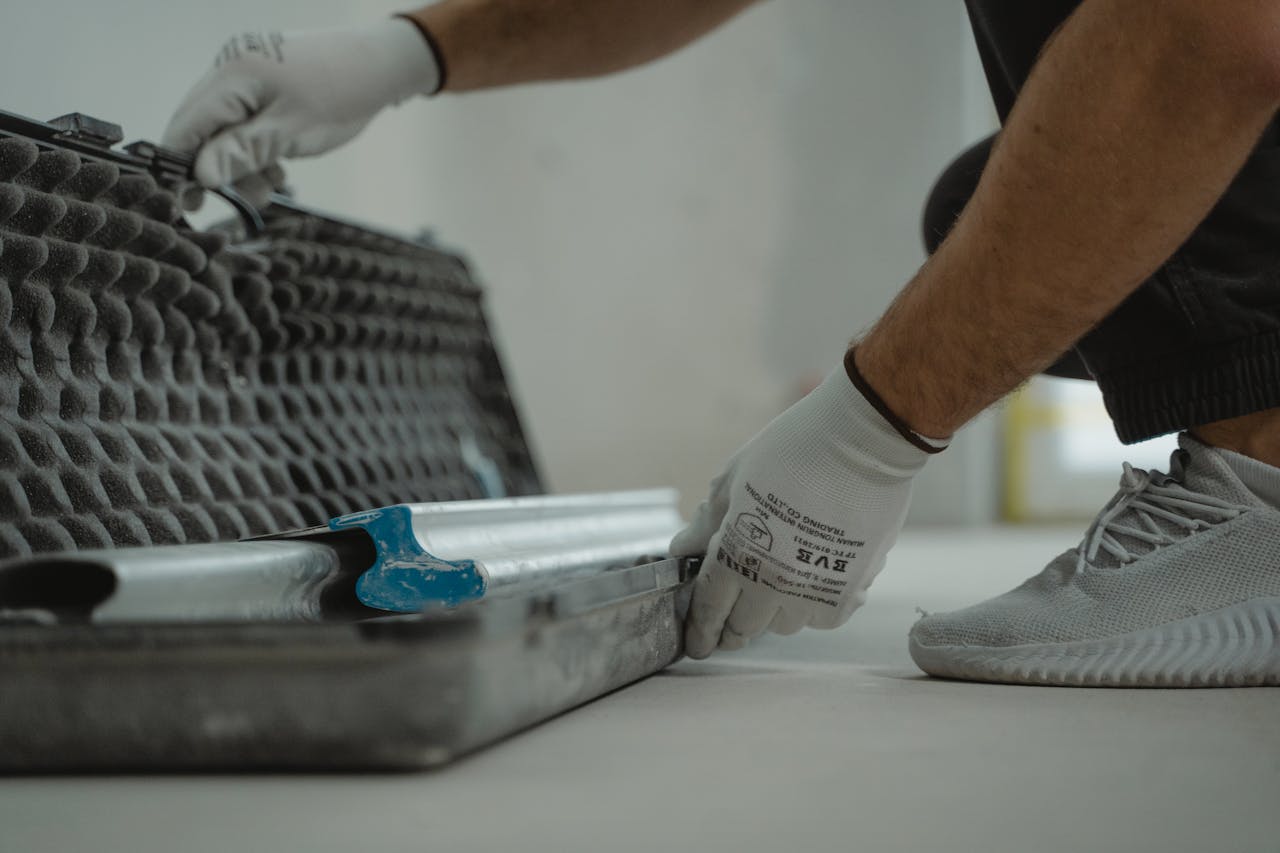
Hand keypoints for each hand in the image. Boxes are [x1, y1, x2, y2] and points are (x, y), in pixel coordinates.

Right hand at [162, 19, 440, 205]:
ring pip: (225, 129)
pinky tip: (278, 169)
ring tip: (271, 186)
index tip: (188, 203)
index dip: (180, 165)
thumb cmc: (342, 96)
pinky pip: (246, 122)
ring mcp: (247, 75)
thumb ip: (242, 152)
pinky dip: (256, 149)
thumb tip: (199, 176)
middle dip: (216, 168)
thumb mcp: (291, 132)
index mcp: (232, 74)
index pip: (186, 124)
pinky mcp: (264, 85)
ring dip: (241, 163)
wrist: (382, 66)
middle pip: (202, 127)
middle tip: (234, 201)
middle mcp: (232, 68)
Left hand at [670, 359, 943, 657]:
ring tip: (777, 586)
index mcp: (737, 553)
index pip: (709, 607)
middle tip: (730, 622)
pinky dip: (813, 606)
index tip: (697, 644)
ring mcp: (813, 590)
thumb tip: (681, 553)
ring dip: (774, 612)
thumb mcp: (734, 479)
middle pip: (744, 627)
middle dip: (731, 628)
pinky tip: (813, 580)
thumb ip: (706, 524)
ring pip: (784, 624)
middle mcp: (772, 582)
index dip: (700, 630)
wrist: (862, 443)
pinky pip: (823, 618)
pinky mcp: (850, 591)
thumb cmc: (792, 450)